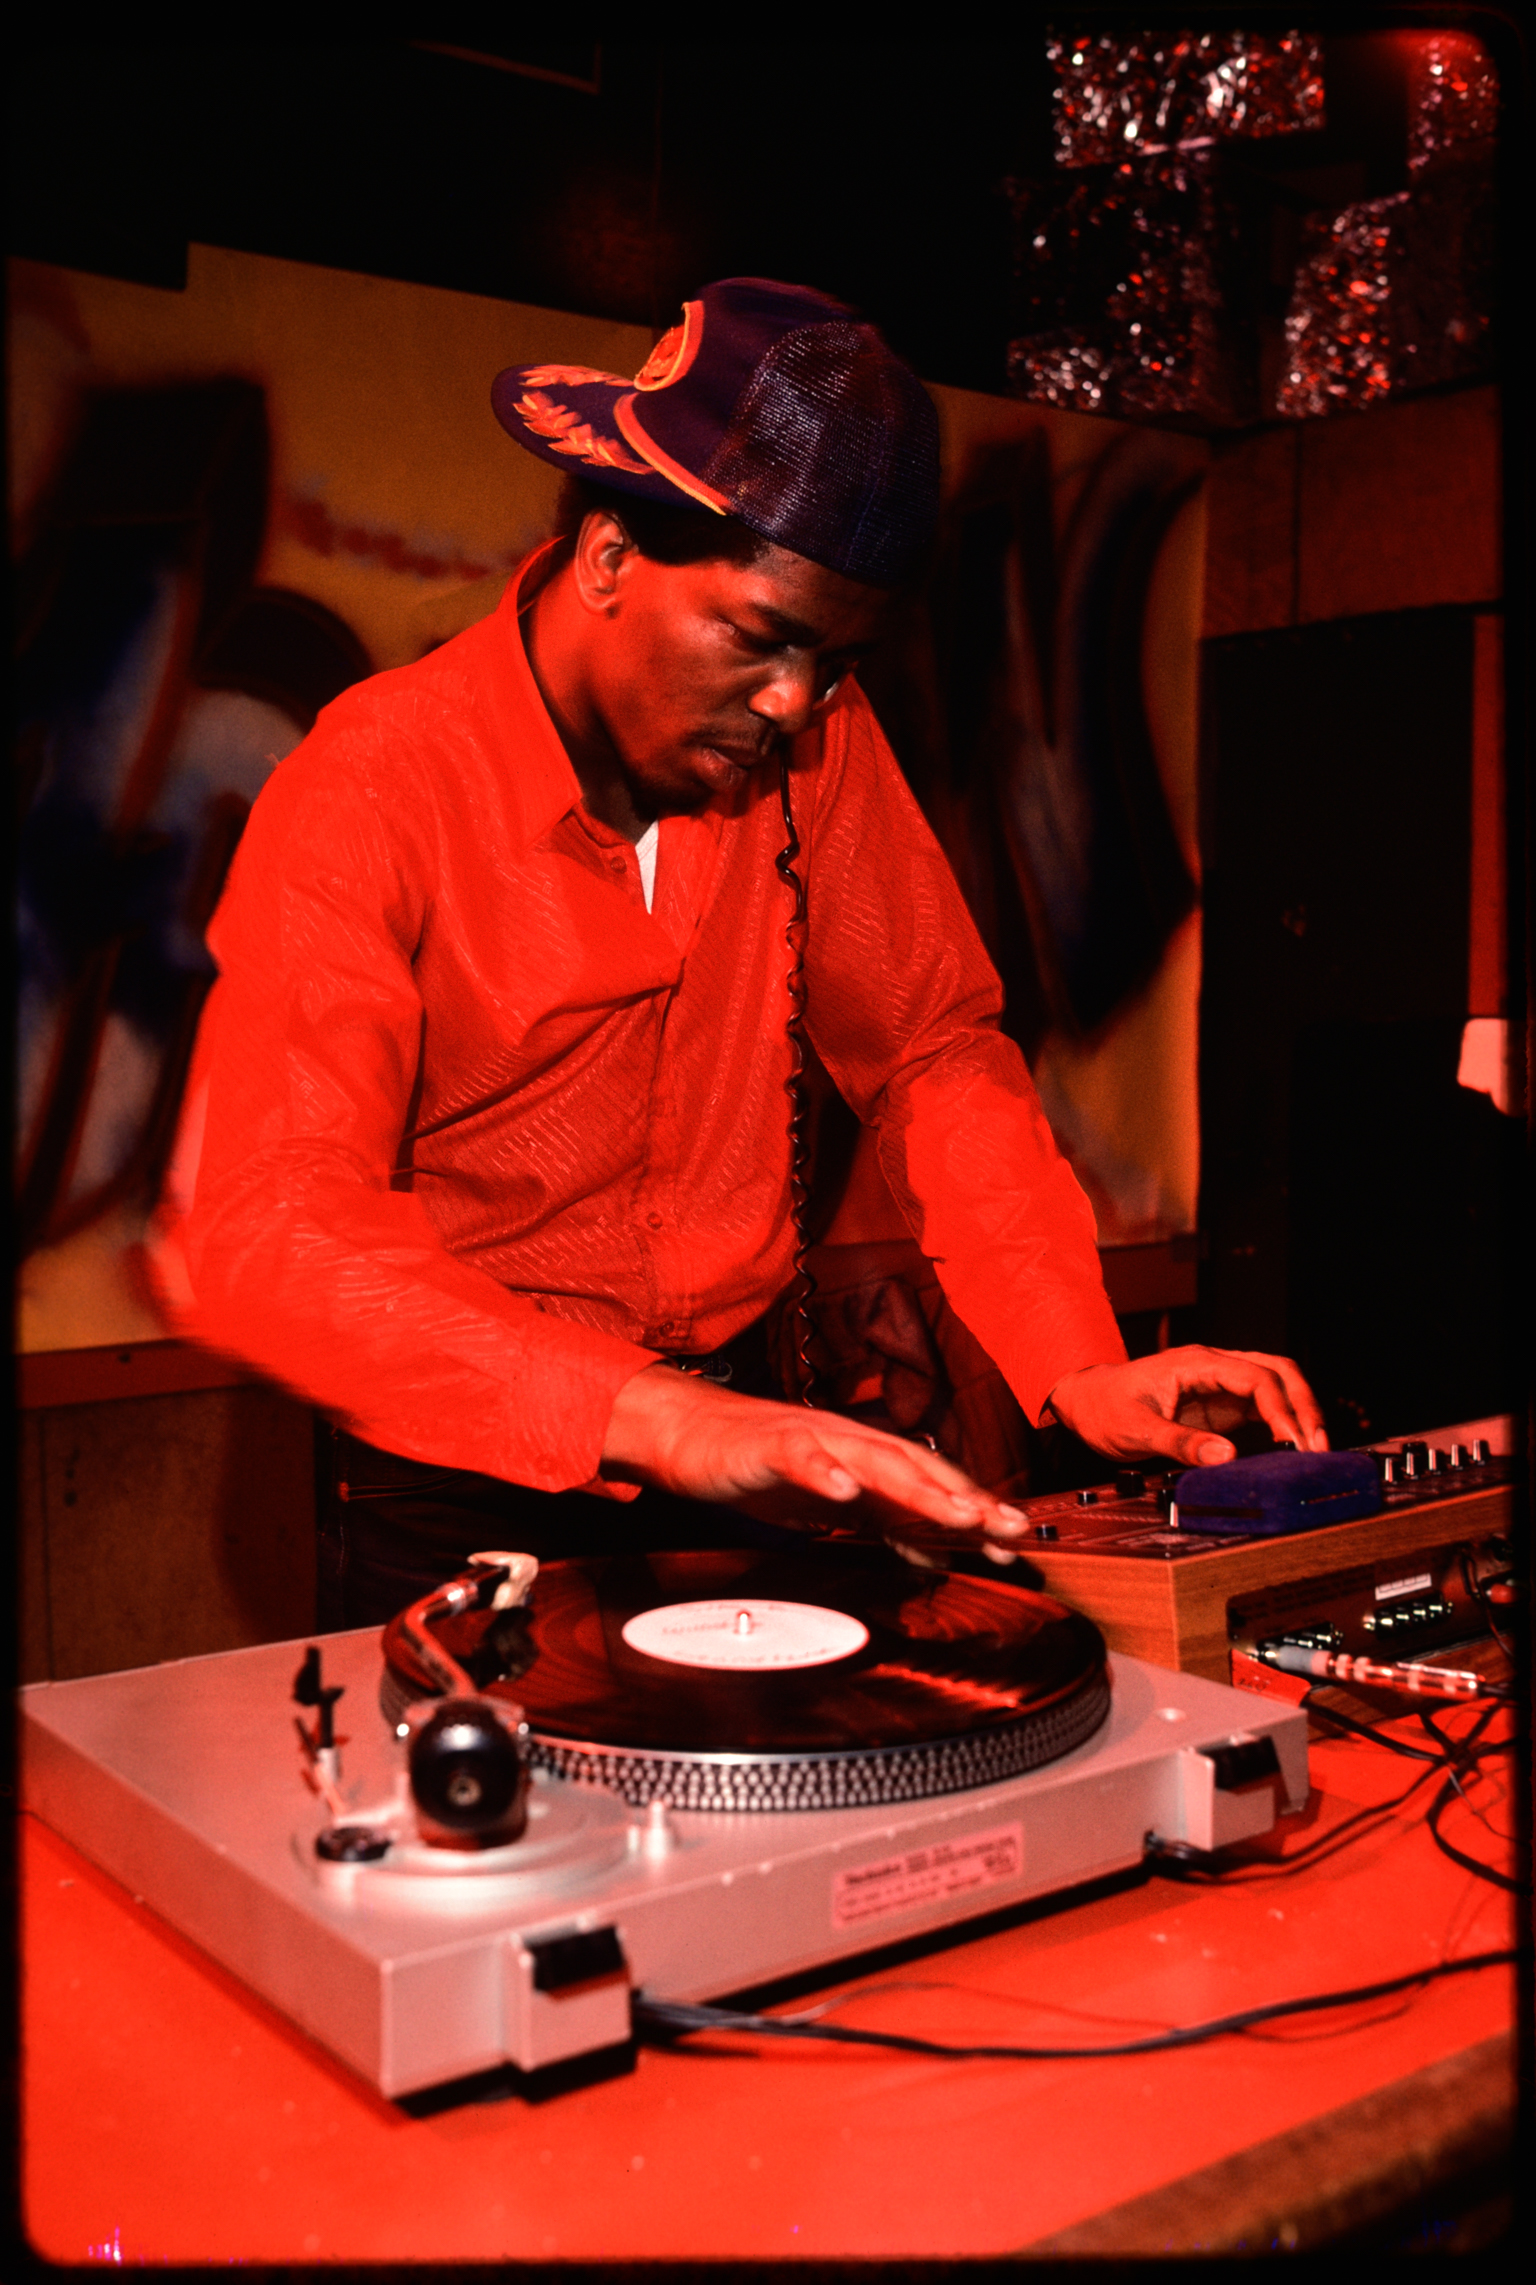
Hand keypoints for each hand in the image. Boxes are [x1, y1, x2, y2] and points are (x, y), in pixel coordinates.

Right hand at [603, 1363, 1030, 1557]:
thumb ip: (879, 1524)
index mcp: (867, 1461)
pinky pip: (798, 1456)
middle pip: (918, 1469)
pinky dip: (823, 1472)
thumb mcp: (830, 1505)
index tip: (1017, 1541)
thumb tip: (933, 1558)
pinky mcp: (766, 1445)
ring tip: (956, 1513)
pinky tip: (843, 1491)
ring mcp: (811, 1441)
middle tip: (1008, 1527)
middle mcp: (849, 1444)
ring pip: (873, 1461)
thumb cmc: (761, 1466)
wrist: (690, 1431)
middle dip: (966, 1499)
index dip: (975, 1510)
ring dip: (918, 1488)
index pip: (932, 1484)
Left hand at [1044, 1346, 1327, 1470]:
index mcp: (1197, 1363)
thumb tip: (1226, 1455)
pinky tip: (1293, 1448)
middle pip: (1278, 1372)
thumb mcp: (1136, 1430)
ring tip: (1315, 1449)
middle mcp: (1215, 1367)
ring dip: (1299, 1412)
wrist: (1086, 1402)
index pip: (1255, 1376)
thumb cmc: (1105, 1408)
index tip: (1294, 1442)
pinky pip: (1264, 1406)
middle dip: (1304, 1406)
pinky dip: (1284, 1423)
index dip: (1281, 1409)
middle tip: (1318, 1447)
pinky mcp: (1222, 1404)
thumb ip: (1180, 1443)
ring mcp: (1221, 1384)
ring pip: (1277, 1384)